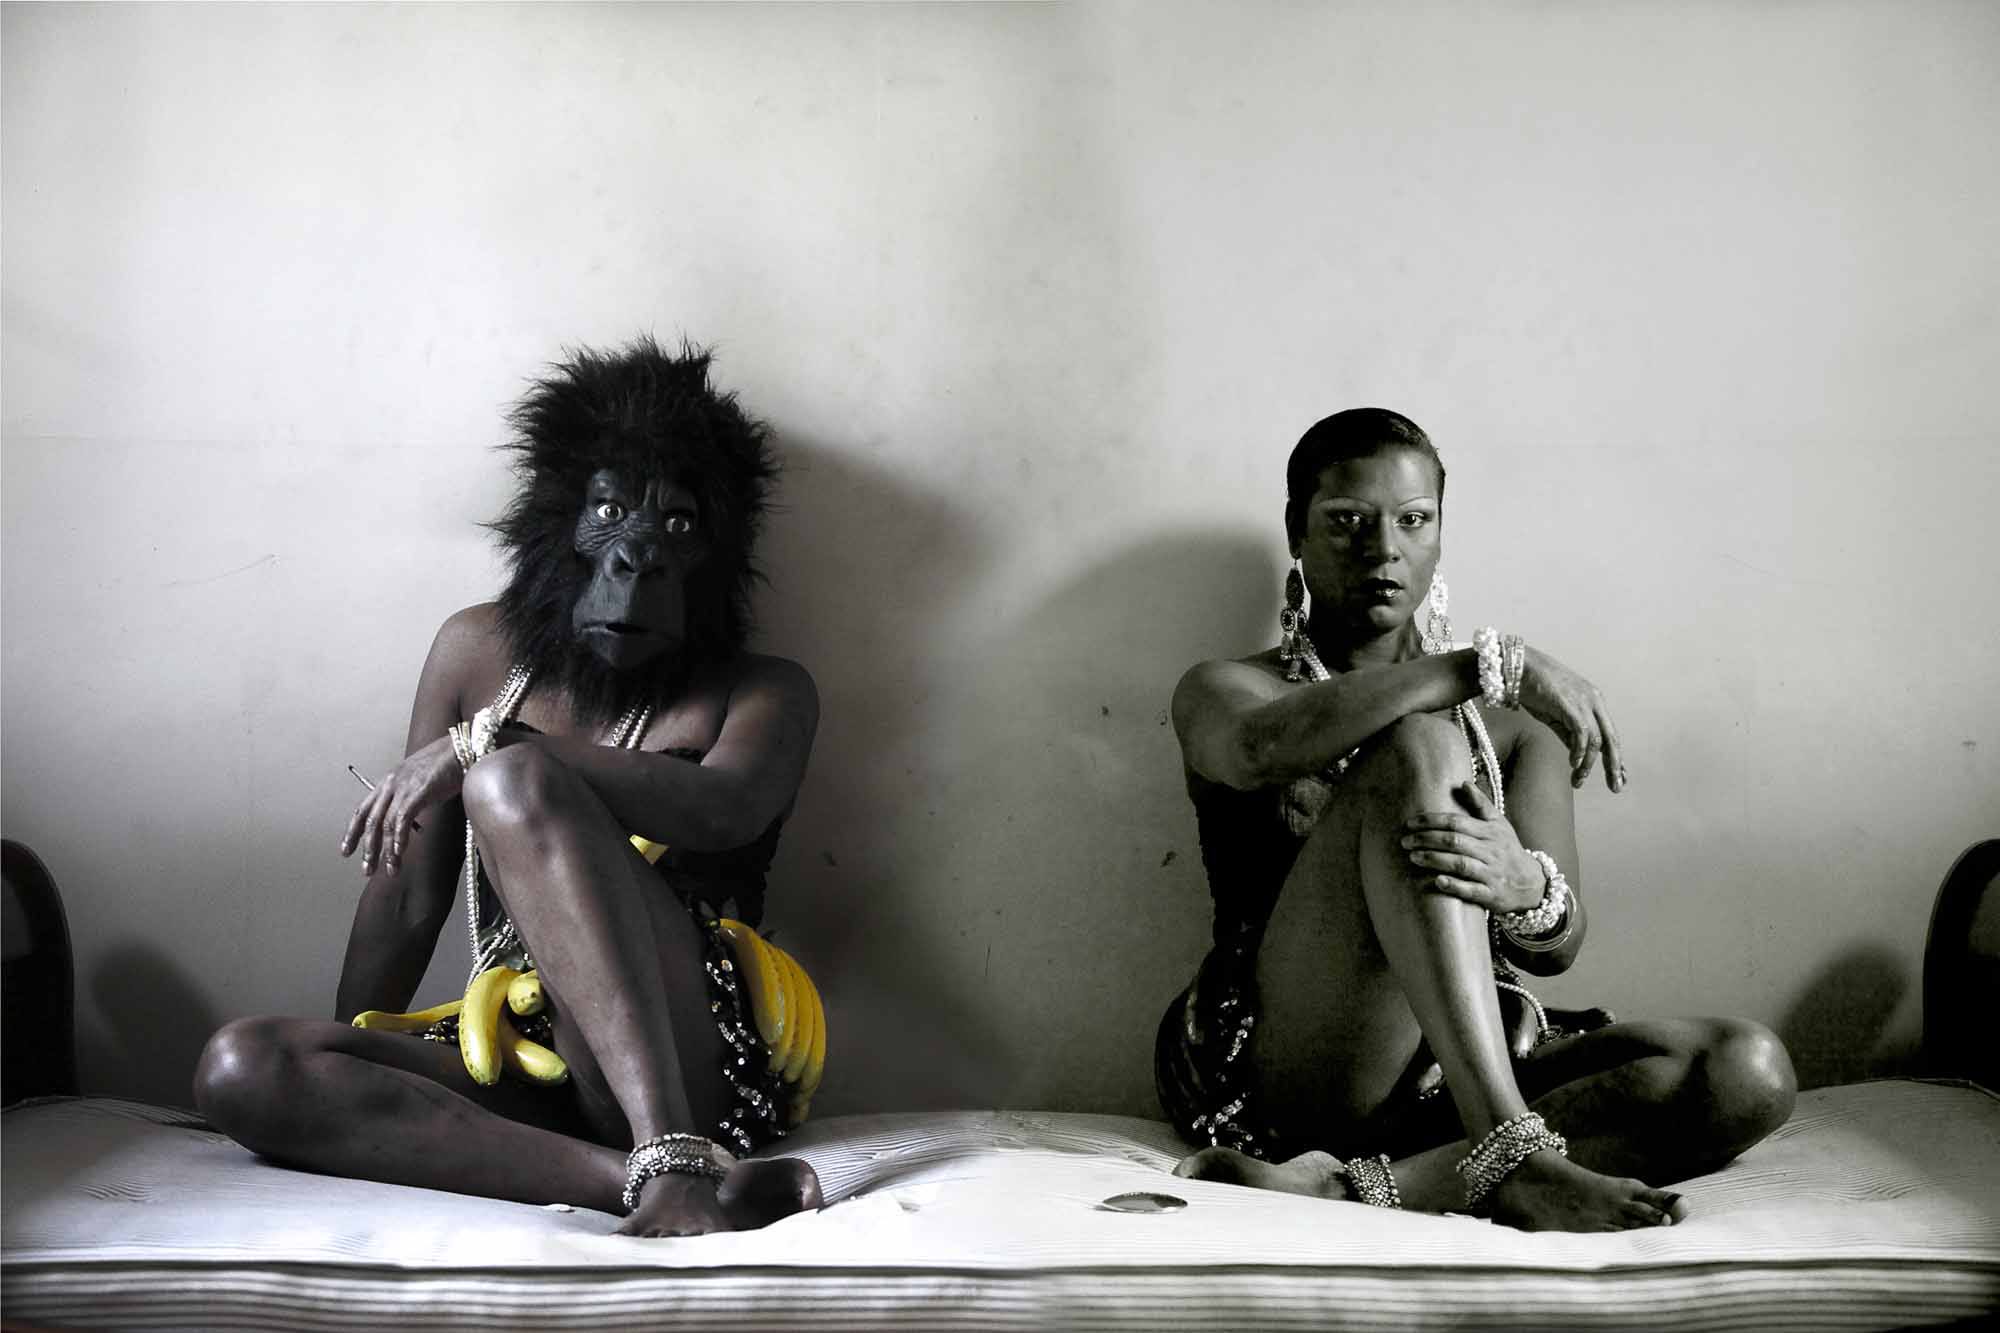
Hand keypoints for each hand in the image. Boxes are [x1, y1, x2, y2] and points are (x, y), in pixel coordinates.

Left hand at [339, 734, 462, 874]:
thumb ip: (410, 800)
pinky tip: (399, 852)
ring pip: (385, 824)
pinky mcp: (417, 792)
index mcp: (388, 782)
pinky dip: (399, 838)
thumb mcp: (420, 783)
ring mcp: (402, 788)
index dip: (353, 832)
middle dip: (367, 848)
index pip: (363, 810)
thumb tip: (408, 821)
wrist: (461, 748)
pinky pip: (402, 819)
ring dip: (385, 850)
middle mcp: (390, 784)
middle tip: (367, 869)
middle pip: (370, 821)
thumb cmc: (446, 765)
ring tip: (389, 868)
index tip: (347, 851)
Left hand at [1399, 782, 1545, 912]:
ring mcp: (1491, 873)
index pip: (1457, 822)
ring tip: (1413, 857)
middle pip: (1455, 842)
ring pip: (1461, 864)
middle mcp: (1491, 851)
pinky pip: (1472, 890)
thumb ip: (1481, 805)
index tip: (1410, 823)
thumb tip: (1463, 783)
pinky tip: (1438, 881)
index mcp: (1490, 832)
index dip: (1432, 821)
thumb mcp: (1499, 824)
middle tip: (1405, 841)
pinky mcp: (1491, 894)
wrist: (1531, 883)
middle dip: (1427, 839)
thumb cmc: (1508, 849)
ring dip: (1435, 860)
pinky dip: (1454, 885)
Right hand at [1514, 646, 1625, 791]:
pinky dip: (1579, 752)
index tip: (1618, 776)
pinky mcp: (1571, 705)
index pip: (1610, 734)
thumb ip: (1569, 732)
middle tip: (1617, 787)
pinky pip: (1582, 734)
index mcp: (1593, 702)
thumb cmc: (1534, 688)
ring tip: (1580, 780)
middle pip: (1612, 739)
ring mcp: (1584, 702)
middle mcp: (1594, 701)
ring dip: (1589, 764)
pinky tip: (1574, 764)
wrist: (1518, 666)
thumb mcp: (1556, 715)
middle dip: (1615, 766)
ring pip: (1597, 740)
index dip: (1615, 757)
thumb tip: (1578, 756)